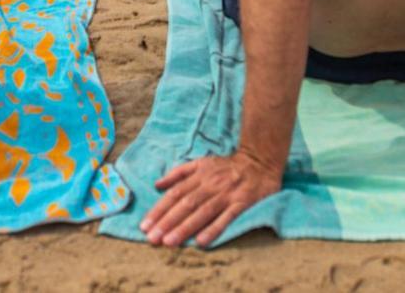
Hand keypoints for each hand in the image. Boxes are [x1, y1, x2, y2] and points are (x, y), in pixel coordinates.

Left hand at [140, 151, 281, 246]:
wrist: (260, 161)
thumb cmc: (227, 166)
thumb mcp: (201, 162)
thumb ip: (179, 173)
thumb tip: (157, 185)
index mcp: (199, 175)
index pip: (175, 194)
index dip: (159, 210)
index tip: (144, 226)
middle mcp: (210, 185)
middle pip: (185, 204)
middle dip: (167, 222)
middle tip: (152, 239)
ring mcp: (227, 194)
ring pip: (202, 212)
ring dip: (185, 228)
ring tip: (169, 242)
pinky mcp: (242, 203)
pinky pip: (227, 217)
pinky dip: (214, 229)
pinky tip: (201, 242)